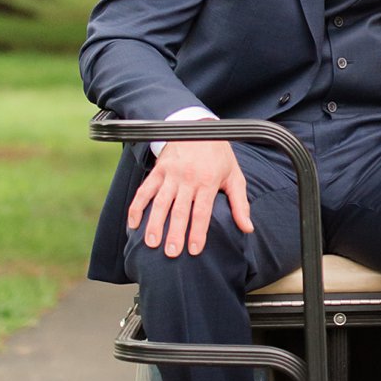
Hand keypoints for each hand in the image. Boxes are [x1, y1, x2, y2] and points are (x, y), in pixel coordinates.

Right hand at [127, 139, 253, 257]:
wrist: (200, 127)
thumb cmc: (219, 155)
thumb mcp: (235, 176)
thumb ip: (240, 203)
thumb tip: (247, 228)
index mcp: (208, 181)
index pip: (202, 211)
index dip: (198, 232)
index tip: (194, 250)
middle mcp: (188, 178)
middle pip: (180, 210)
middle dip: (174, 233)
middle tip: (171, 253)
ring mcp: (171, 174)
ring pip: (160, 202)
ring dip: (154, 223)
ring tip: (150, 242)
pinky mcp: (159, 170)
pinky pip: (145, 190)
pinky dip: (137, 206)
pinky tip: (133, 223)